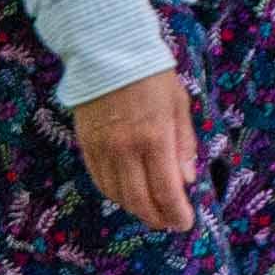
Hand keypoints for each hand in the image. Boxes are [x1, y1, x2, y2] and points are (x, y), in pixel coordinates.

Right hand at [72, 70, 197, 232]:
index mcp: (154, 138)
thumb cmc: (151, 75)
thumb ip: (184, 145)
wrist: (108, 51)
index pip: (166, 191)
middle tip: (169, 223)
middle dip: (157, 218)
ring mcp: (102, 150)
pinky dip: (116, 194)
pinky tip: (128, 195)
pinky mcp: (86, 146)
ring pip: (117, 195)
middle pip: (139, 201)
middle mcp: (126, 150)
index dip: (177, 213)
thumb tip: (188, 180)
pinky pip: (100, 181)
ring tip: (152, 211)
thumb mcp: (179, 105)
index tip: (186, 222)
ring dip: (136, 209)